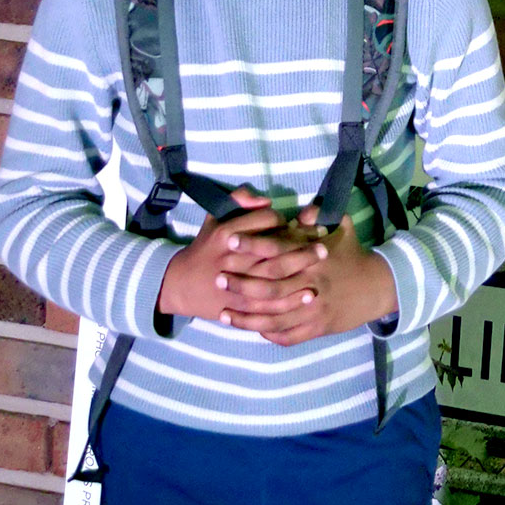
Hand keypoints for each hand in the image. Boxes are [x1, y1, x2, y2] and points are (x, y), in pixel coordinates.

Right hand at [156, 189, 325, 323]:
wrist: (181, 284)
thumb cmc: (206, 247)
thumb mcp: (215, 218)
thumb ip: (237, 200)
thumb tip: (264, 199)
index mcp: (228, 233)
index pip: (266, 222)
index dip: (286, 222)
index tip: (298, 225)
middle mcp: (234, 257)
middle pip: (275, 249)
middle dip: (302, 246)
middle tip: (324, 246)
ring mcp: (237, 282)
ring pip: (275, 276)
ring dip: (302, 271)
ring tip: (323, 267)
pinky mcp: (239, 305)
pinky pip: (269, 304)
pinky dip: (290, 300)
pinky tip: (308, 296)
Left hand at [220, 207, 398, 345]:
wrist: (379, 286)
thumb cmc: (354, 254)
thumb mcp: (342, 226)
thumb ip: (320, 215)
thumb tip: (300, 213)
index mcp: (314, 259)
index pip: (277, 252)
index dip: (253, 246)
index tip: (230, 241)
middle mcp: (312, 285)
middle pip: (269, 288)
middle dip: (241, 284)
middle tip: (217, 278)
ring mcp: (315, 310)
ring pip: (273, 318)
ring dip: (246, 317)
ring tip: (223, 313)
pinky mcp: (319, 328)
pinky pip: (288, 336)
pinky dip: (269, 334)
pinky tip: (253, 329)